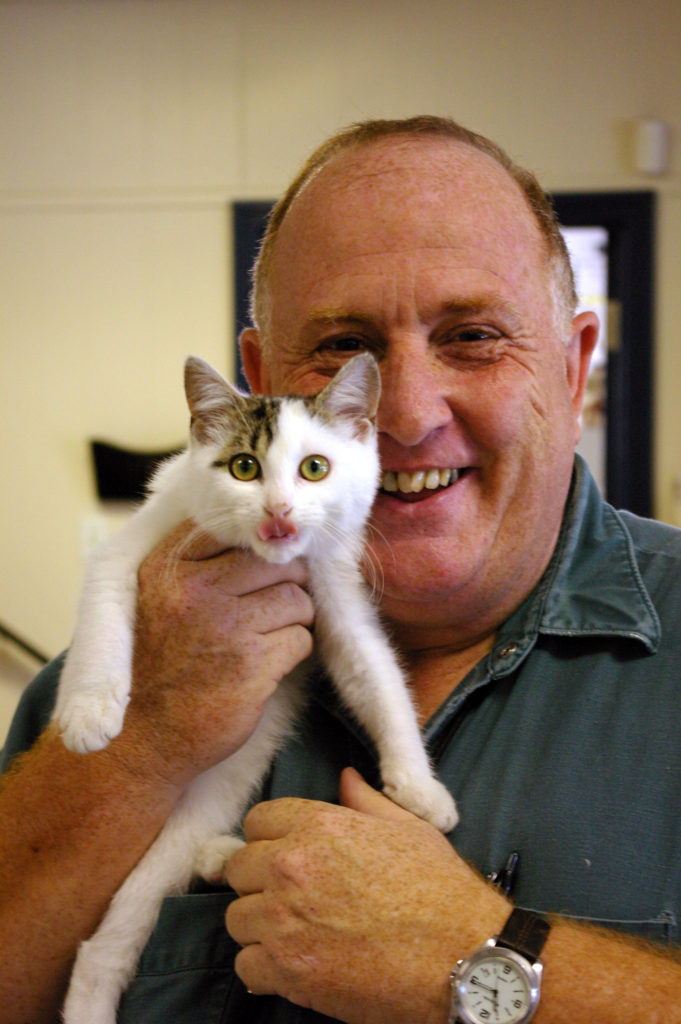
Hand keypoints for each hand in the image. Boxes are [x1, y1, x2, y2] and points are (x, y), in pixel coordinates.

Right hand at [117, 521, 314, 787]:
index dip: (256, 548)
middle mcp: (196, 590)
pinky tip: (270, 663)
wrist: (143, 739)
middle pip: (275, 562)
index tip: (260, 567)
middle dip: (286, 582)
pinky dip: (293, 651)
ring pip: (296, 598)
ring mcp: (226, 627)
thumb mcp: (156, 599)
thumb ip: (194, 564)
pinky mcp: (253, 664)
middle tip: (276, 604)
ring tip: (273, 634)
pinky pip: (300, 639)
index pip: (234, 530)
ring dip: (294, 618)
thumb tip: (257, 533)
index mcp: (168, 569)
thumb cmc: (157, 666)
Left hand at [225, 768, 509, 1023]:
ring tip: (296, 932)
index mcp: (318, 824)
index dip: (271, 838)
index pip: (256, 820)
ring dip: (261, 926)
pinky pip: (246, 966)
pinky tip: (296, 964)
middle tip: (291, 897)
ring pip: (237, 918)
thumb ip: (365, 802)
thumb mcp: (407, 829)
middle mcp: (291, 866)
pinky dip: (266, 969)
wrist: (462, 957)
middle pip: (238, 868)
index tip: (285, 854)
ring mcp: (284, 920)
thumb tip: (345, 780)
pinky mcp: (287, 971)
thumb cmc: (440, 890)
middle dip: (260, 881)